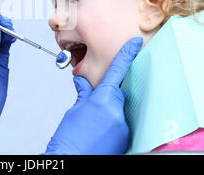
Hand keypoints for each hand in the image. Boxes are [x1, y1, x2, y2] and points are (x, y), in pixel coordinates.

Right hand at [44, 37, 142, 154]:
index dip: (126, 55)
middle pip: (116, 91)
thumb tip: (83, 82)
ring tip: (93, 122)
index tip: (134, 44)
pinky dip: (111, 122)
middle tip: (93, 104)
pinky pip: (120, 121)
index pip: (116, 71)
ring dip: (108, 109)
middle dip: (107, 92)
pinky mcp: (125, 137)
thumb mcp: (74, 111)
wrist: (71, 159)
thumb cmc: (69, 140)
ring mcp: (122, 125)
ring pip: (118, 106)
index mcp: (102, 100)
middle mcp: (116, 111)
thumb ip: (83, 94)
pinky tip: (99, 130)